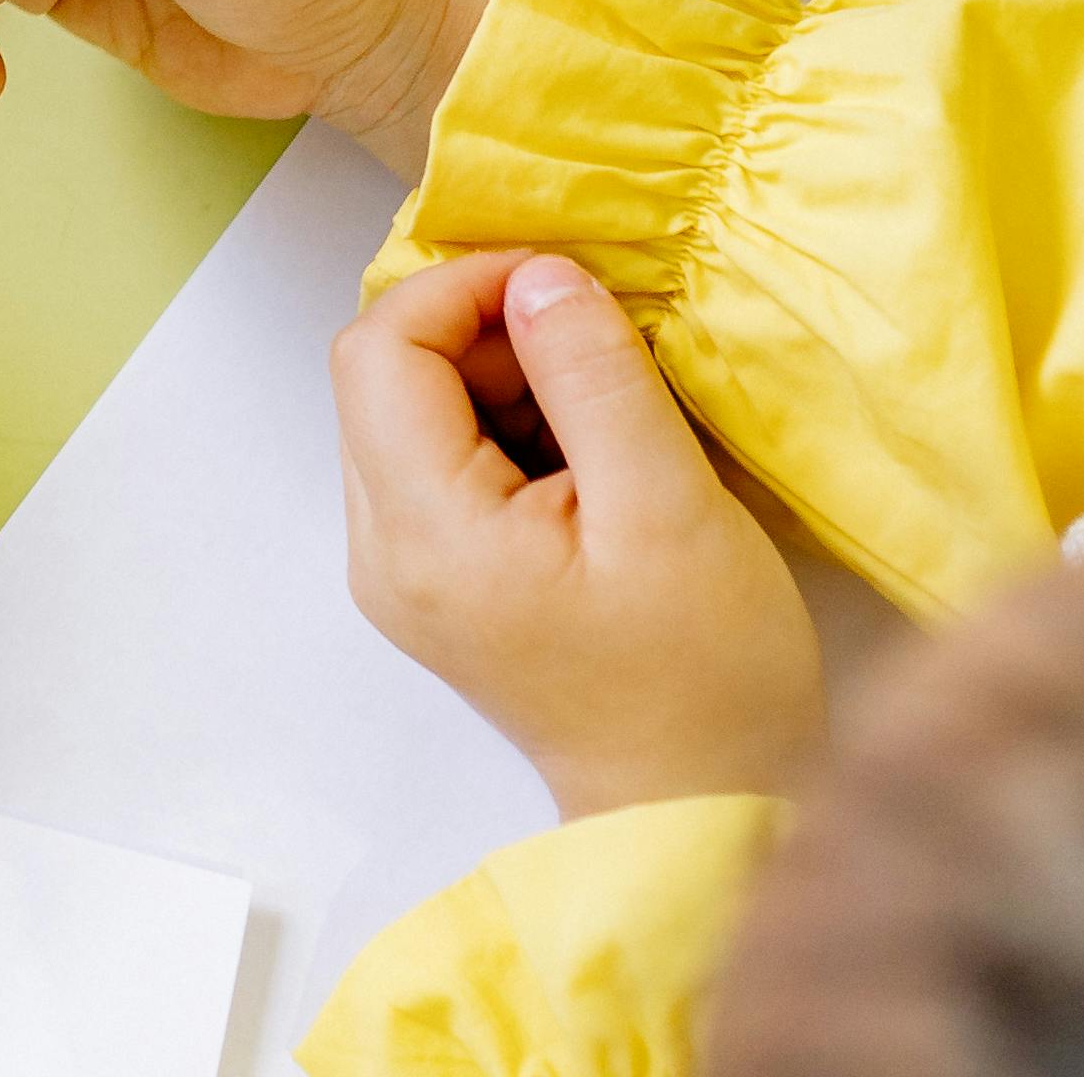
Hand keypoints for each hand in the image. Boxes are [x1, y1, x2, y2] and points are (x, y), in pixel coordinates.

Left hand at [338, 251, 822, 818]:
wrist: (701, 807)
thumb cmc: (703, 674)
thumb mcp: (668, 507)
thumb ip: (594, 380)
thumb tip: (539, 277)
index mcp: (422, 534)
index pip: (380, 349)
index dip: (460, 285)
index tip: (562, 283)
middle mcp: (382, 550)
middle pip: (384, 375)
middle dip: (485, 330)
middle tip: (597, 344)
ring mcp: (402, 570)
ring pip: (413, 411)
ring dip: (501, 376)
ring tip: (607, 405)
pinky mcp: (438, 579)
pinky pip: (441, 460)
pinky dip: (506, 425)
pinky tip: (590, 452)